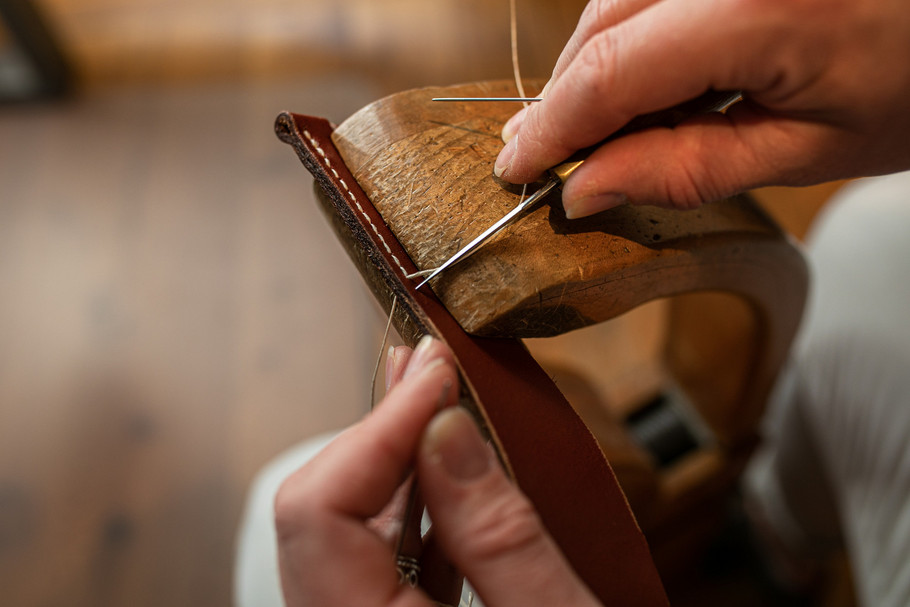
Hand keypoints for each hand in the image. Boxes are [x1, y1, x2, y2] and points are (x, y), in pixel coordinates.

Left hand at [274, 336, 599, 606]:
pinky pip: (382, 555)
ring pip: (349, 527)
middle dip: (383, 429)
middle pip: (323, 508)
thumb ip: (496, 533)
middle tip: (432, 366)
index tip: (436, 371)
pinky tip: (445, 461)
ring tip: (432, 391)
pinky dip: (416, 501)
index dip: (379, 425)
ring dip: (397, 457)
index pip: (319, 508)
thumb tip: (447, 425)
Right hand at [494, 0, 909, 214]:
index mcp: (760, 8)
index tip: (517, 168)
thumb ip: (686, 168)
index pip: (612, 71)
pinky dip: (632, 34)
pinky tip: (649, 80)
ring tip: (603, 128)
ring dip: (597, 66)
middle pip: (601, 26)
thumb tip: (586, 188)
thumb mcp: (808, 150)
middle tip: (546, 157)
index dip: (552, 126)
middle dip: (566, 99)